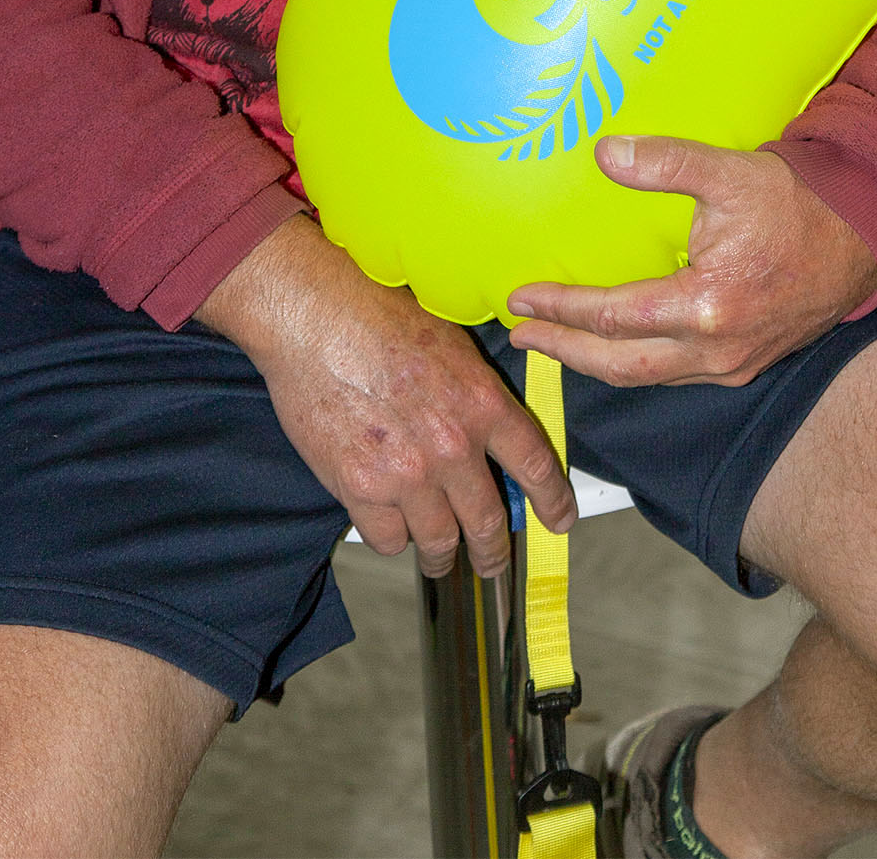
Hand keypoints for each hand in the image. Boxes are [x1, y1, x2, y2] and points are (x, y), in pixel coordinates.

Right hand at [198, 215, 576, 576]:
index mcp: (483, 403)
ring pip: (440, 542)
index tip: (560, 520)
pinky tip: (388, 522)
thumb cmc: (378, 317)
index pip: (536, 466)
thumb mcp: (451, 344)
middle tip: (492, 561)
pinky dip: (391, 537)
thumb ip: (477, 393)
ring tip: (439, 557)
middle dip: (494, 551)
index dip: (553, 502)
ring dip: (442, 554)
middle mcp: (453, 446)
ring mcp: (407, 473)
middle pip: (488, 522)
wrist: (316, 318)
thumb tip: (494, 433)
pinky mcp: (361, 489)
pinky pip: (389, 540)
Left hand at [508, 136, 876, 387]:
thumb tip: (605, 153)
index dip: (563, 308)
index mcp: (707, 305)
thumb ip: (665, 162)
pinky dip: (636, 365)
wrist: (860, 240)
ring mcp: (732, 364)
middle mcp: (716, 348)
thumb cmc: (797, 206)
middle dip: (565, 351)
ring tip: (556, 343)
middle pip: (620, 365)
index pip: (614, 316)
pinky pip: (675, 375)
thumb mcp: (729, 173)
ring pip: (647, 377)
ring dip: (596, 363)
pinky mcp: (744, 365)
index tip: (522, 298)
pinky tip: (616, 348)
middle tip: (523, 335)